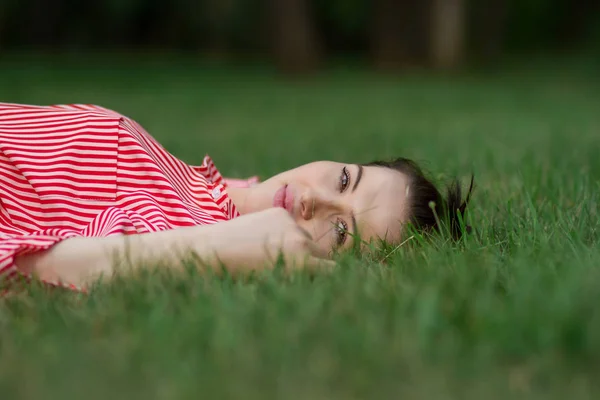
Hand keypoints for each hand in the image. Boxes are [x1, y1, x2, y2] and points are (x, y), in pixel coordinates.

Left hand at [206, 207, 334, 272]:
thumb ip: (299, 278)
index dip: (331, 278)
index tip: (326, 283)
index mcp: (302, 262)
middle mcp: (301, 240)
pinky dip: (285, 232)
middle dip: (315, 263)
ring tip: (273, 255)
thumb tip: (318, 280)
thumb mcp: (276, 282)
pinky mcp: (279, 211)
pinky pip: (292, 225)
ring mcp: (290, 223)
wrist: (211, 249)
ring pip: (307, 238)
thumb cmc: (239, 276)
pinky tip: (263, 239)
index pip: (334, 270)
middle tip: (297, 271)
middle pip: (323, 254)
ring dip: (300, 247)